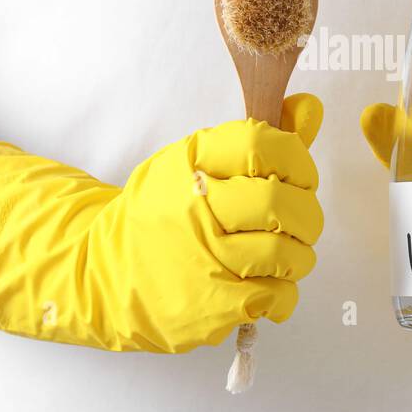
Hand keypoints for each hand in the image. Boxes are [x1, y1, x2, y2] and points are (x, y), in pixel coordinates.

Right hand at [0, 94, 323, 352]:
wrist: (101, 275)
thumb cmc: (160, 216)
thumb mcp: (194, 164)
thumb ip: (259, 140)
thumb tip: (310, 107)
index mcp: (190, 163)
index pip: (261, 144)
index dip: (296, 159)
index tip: (298, 175)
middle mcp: (193, 207)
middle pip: (279, 202)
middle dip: (306, 213)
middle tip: (299, 221)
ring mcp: (202, 258)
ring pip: (285, 253)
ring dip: (299, 256)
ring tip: (285, 257)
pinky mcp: (211, 305)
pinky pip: (277, 296)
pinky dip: (285, 293)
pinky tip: (269, 287)